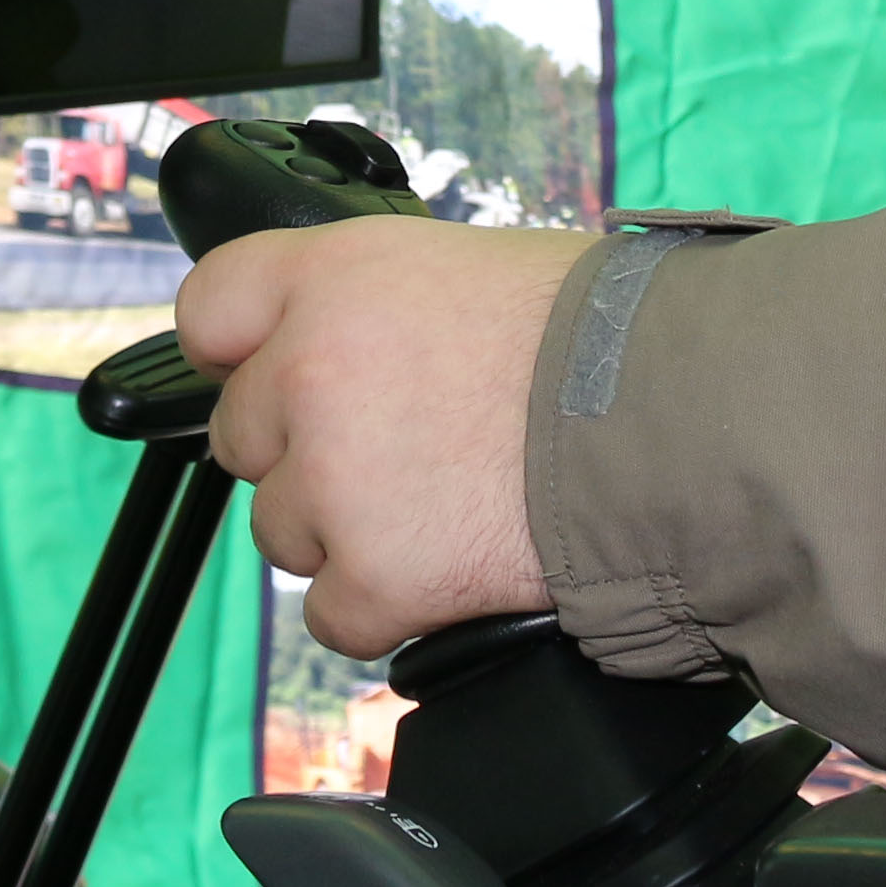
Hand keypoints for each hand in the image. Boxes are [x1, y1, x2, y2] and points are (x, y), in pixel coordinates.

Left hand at [180, 217, 592, 655]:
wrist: (674, 418)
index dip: (238, 350)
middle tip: (403, 451)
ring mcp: (334, 481)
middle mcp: (310, 372)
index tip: (261, 372)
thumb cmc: (603, 338)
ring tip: (444, 507)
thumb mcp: (469, 271)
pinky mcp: (373, 576)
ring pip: (284, 531)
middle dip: (309, 452)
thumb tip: (355, 353)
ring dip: (347, 533)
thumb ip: (378, 309)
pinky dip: (386, 608)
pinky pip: (333, 615)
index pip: (211, 310)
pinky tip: (450, 569)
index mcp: (335, 278)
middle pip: (243, 435)